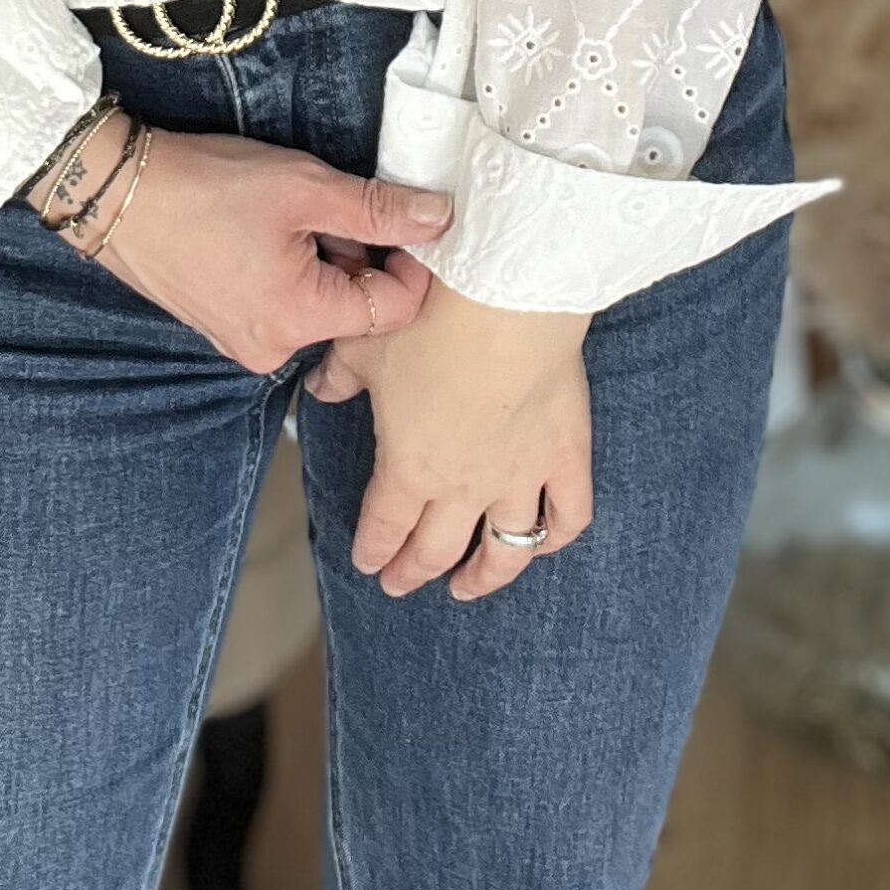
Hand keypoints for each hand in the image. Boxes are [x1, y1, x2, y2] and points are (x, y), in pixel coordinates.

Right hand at [24, 115, 452, 375]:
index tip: (397, 218)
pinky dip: (291, 270)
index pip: (394, 311)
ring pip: (320, 306)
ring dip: (325, 261)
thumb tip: (442, 219)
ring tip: (289, 215)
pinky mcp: (224, 328)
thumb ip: (378, 209)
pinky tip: (263, 231)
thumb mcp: (302, 186)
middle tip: (332, 206)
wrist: (114, 191)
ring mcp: (245, 343)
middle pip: (356, 311)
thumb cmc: (205, 185)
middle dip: (360, 257)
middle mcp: (274, 349)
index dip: (410, 263)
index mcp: (300, 320)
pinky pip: (283, 306)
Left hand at [303, 278, 594, 599]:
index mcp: (409, 467)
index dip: (373, 549)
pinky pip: (568, 514)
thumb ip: (338, 377)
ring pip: (505, 550)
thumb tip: (321, 388)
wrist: (504, 300)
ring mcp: (520, 477)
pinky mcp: (565, 456)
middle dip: (413, 571)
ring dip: (484, 576)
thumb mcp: (363, 347)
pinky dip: (556, 537)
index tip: (367, 563)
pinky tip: (542, 543)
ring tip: (467, 589)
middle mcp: (464, 485)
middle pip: (436, 549)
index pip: (385, 525)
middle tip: (400, 584)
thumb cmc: (428, 321)